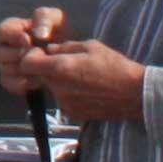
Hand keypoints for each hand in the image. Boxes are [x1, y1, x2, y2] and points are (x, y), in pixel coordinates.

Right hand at [0, 8, 71, 95]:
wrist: (68, 54)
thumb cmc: (58, 31)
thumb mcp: (55, 18)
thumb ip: (44, 18)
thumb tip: (38, 34)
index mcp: (11, 29)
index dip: (12, 37)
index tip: (29, 40)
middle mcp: (4, 48)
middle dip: (13, 55)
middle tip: (32, 56)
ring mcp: (6, 65)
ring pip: (3, 70)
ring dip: (22, 70)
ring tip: (40, 68)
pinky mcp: (14, 81)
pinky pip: (10, 84)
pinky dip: (24, 83)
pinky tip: (39, 80)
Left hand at [9, 36, 148, 124]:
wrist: (135, 94)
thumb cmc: (115, 66)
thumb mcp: (91, 46)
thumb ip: (65, 47)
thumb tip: (49, 49)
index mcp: (61, 68)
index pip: (27, 64)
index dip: (32, 57)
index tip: (43, 54)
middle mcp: (59, 88)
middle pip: (40, 76)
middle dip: (48, 69)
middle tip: (69, 64)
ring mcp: (65, 104)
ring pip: (52, 88)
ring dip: (60, 82)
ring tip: (83, 78)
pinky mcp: (73, 114)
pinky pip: (63, 100)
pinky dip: (70, 94)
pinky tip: (88, 91)